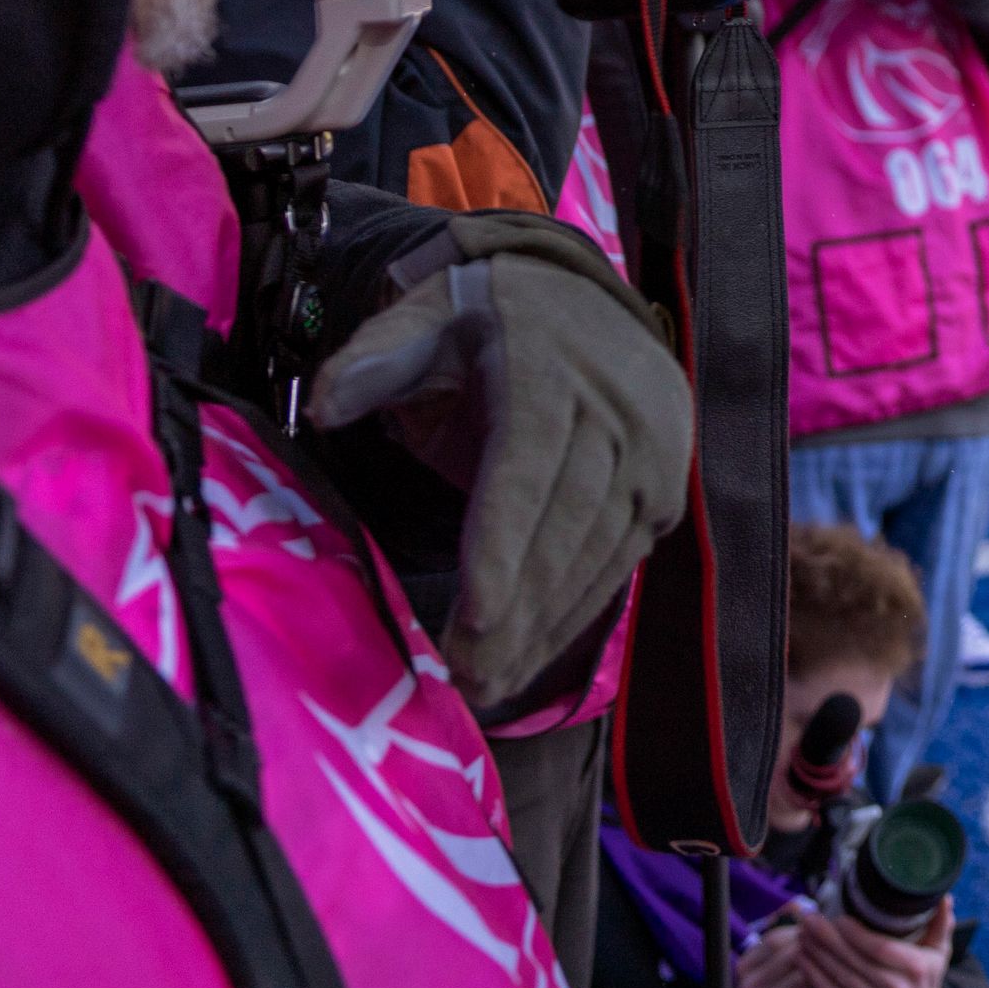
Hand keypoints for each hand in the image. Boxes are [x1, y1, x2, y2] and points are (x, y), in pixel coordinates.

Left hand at [306, 211, 688, 712]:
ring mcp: (653, 454)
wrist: (583, 303)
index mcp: (551, 368)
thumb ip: (374, 357)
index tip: (472, 617)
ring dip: (545, 627)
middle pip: (564, 525)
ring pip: (597, 554)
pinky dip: (577, 614)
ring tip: (489, 684)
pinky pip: (620, 562)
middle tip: (464, 679)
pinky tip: (532, 655)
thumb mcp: (425, 315)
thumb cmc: (486, 319)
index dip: (501, 545)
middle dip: (515, 611)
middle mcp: (619, 412)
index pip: (527, 466)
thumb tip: (324, 405)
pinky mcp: (664, 490)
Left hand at [738, 900, 950, 987]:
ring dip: (817, 956)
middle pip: (855, 962)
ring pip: (840, 979)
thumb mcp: (939, 954)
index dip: (857, 934)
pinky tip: (802, 961)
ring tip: (800, 935)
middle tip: (809, 920)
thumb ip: (940, 924)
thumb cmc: (927, 982)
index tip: (839, 918)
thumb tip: (944, 897)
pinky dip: (815, 978)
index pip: (880, 948)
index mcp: (915, 968)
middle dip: (828, 940)